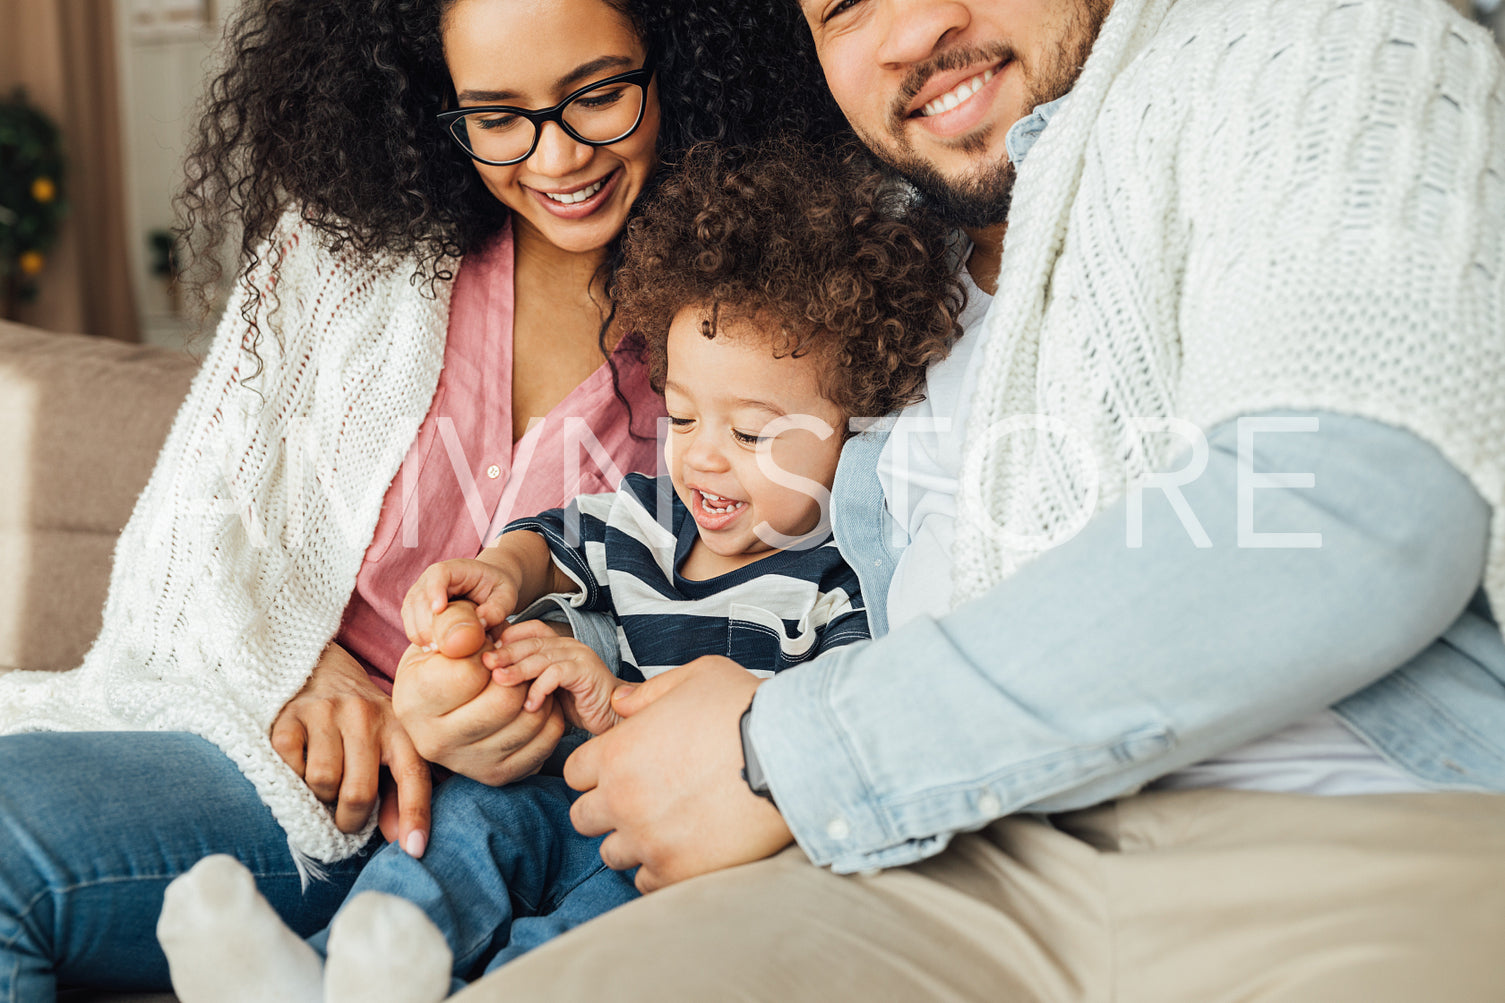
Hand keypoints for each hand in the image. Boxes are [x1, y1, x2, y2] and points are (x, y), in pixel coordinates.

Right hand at [270, 641, 431, 856]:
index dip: (416, 816)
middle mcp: (366, 717)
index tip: (414, 850)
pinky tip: (300, 766)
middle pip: (359, 792)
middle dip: (351, 820)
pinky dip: (291, 776)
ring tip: (324, 787)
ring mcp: (327, 713)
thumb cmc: (361, 721)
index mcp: (399, 729)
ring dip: (320, 797)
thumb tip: (400, 838)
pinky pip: (289, 763)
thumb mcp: (389, 746)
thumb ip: (396, 791)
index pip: (414, 776)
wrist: (321, 668)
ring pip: (322, 781)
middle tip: (345, 820)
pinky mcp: (290, 715)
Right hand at [393, 600, 566, 784]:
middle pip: (506, 701)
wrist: (439, 696)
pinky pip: (547, 739)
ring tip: (520, 679)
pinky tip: (530, 700)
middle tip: (508, 663)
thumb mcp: (439, 628)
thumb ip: (454, 621)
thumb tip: (472, 636)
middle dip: (517, 672)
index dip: (487, 650)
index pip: (471, 672)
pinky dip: (549, 713)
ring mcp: (467, 764)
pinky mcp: (498, 775)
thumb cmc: (442, 656)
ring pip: (531, 720)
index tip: (482, 647)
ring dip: (536, 690)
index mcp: (412, 702)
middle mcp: (434, 742)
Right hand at [401, 558, 520, 650]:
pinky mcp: (416, 610)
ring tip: (435, 650)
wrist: (487, 588)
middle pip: (419, 597)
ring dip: (419, 632)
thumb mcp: (506, 595)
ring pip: (410, 611)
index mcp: (455, 569)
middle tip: (439, 644)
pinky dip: (418, 637)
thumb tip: (481, 623)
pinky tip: (431, 650)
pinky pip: (410, 622)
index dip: (435, 591)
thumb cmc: (497, 589)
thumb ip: (497, 608)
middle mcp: (431, 579)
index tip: (439, 609)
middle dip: (427, 621)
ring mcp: (420, 594)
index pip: (438, 575)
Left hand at [485, 620, 622, 733]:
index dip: (507, 637)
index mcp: (559, 644)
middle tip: (485, 664)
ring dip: (518, 669)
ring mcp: (579, 656)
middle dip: (505, 652)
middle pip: (531, 642)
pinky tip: (531, 705)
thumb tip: (493, 675)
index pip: (530, 629)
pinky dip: (540, 688)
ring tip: (500, 681)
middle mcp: (569, 645)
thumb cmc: (578, 705)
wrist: (612, 717)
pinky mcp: (586, 672)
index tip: (485, 653)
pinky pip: (557, 674)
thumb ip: (528, 678)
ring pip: (541, 656)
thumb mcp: (547, 689)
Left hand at [565, 656, 792, 892]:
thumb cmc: (746, 710)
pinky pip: (646, 882)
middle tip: (643, 799)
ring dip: (632, 841)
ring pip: (612, 853)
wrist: (791, 755)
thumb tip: (621, 704)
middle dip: (607, 808)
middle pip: (583, 818)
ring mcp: (647, 839)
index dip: (598, 771)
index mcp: (617, 752)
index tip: (624, 770)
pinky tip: (684, 847)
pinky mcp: (677, 870)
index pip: (574, 774)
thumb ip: (651, 692)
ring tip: (668, 825)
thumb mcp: (698, 676)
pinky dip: (659, 868)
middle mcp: (622, 799)